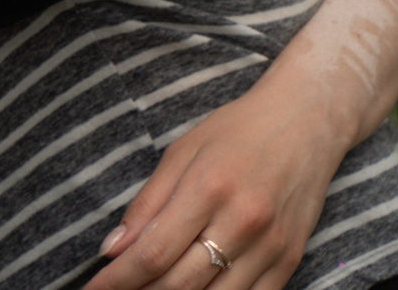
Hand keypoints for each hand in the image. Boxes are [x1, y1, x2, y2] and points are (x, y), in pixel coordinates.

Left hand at [82, 81, 350, 289]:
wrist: (306, 123)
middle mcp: (242, 222)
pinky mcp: (290, 261)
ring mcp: (270, 246)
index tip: (91, 288)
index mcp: (208, 188)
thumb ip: (147, 203)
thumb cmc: (237, 132)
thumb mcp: (181, 152)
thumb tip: (112, 248)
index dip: (117, 279)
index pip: (153, 252)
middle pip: (181, 284)